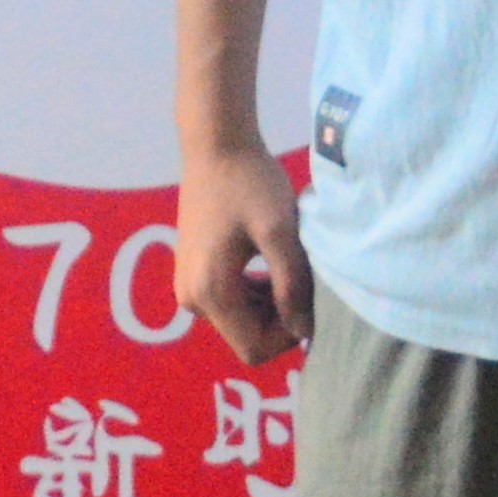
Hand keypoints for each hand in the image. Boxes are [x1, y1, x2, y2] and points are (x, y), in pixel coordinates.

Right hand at [177, 138, 310, 366]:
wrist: (216, 147)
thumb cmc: (251, 183)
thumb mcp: (280, 231)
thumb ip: (292, 283)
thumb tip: (303, 330)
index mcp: (211, 294)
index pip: (253, 349)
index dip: (288, 336)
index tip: (308, 299)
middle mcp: (192, 300)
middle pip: (247, 335)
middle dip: (281, 316)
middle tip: (303, 275)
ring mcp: (188, 287)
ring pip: (241, 318)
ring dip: (271, 301)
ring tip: (290, 261)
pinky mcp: (193, 273)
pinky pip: (230, 300)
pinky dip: (256, 290)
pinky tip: (272, 258)